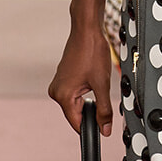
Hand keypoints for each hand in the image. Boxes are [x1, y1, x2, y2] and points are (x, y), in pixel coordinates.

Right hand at [49, 0, 114, 135]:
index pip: (77, 124)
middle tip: (102, 93)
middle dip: (92, 110)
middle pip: (76, 114)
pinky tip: (92, 78)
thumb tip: (105, 129)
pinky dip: (85, 91)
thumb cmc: (92, 52)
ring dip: (89, 99)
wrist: (86, 30)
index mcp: (63, 96)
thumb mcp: (102, 84)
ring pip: (76, 104)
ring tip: (96, 81)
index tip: (103, 129)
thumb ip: (104, 110)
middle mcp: (56, 92)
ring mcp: (57, 85)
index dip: (91, 128)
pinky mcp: (62, 79)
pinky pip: (74, 94)